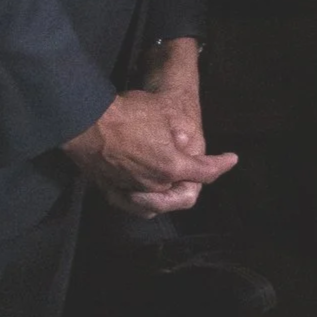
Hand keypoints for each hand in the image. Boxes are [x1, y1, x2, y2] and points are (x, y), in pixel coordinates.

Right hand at [62, 37, 235, 213]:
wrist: (86, 121)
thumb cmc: (127, 114)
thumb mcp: (164, 113)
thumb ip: (180, 133)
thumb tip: (185, 140)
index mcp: (170, 166)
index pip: (205, 172)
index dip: (222, 165)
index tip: (231, 159)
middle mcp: (152, 184)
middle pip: (182, 192)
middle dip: (193, 181)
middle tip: (201, 169)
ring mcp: (129, 189)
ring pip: (157, 202)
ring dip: (168, 192)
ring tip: (174, 179)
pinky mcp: (109, 188)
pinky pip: (131, 203)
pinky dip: (142, 200)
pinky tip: (144, 192)